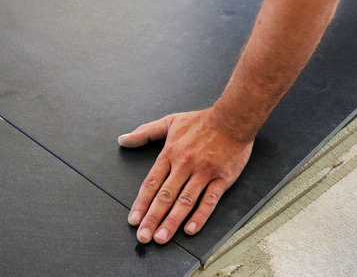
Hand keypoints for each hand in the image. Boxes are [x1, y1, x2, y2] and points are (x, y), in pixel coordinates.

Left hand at [119, 108, 253, 243]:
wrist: (233, 118)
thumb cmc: (202, 122)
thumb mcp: (170, 122)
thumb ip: (145, 132)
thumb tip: (124, 139)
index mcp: (171, 154)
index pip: (151, 183)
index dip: (141, 203)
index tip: (134, 220)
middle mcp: (185, 165)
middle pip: (165, 196)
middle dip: (152, 218)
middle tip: (143, 236)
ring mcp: (204, 173)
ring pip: (185, 201)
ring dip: (171, 221)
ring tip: (161, 238)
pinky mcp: (222, 179)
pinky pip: (209, 200)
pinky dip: (200, 216)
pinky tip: (190, 229)